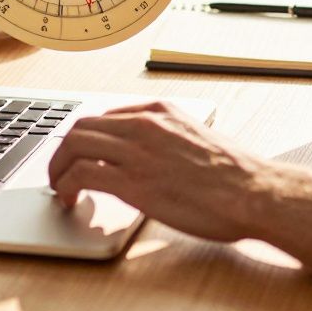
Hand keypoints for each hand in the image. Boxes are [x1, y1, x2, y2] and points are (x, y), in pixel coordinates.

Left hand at [47, 101, 274, 242]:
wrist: (253, 192)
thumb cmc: (234, 175)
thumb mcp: (197, 138)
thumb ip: (168, 139)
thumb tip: (151, 156)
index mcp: (160, 111)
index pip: (105, 115)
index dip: (87, 139)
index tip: (82, 154)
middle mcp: (144, 125)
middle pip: (81, 126)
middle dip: (63, 150)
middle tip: (60, 171)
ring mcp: (136, 151)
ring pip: (74, 146)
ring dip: (58, 168)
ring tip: (59, 187)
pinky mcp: (133, 182)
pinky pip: (81, 175)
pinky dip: (66, 186)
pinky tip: (70, 199)